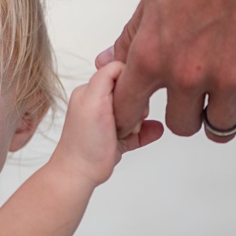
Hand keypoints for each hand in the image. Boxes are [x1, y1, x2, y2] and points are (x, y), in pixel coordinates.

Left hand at [51, 61, 163, 186]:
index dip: (130, 81)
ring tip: (135, 128)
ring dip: (142, 119)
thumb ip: (105, 77)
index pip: (117, 73)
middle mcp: (98, 104)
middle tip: (133, 115)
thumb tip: (122, 62)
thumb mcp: (93, 100)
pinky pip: (140, 131)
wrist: (80, 172)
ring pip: (137, 112)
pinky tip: (156, 131)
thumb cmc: (84, 139)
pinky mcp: (118, 139)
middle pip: (130, 92)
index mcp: (89, 92)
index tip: (133, 93)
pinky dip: (148, 131)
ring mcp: (108, 122)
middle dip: (137, 102)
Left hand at [104, 0, 235, 138]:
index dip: (129, 114)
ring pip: (221, 125)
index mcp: (150, 55)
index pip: (128, 109)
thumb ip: (130, 38)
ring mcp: (230, 78)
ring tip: (222, 91)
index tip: (138, 112)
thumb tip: (106, 62)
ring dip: (220, 112)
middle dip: (183, 112)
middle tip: (190, 95)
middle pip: (181, 124)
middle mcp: (187, 73)